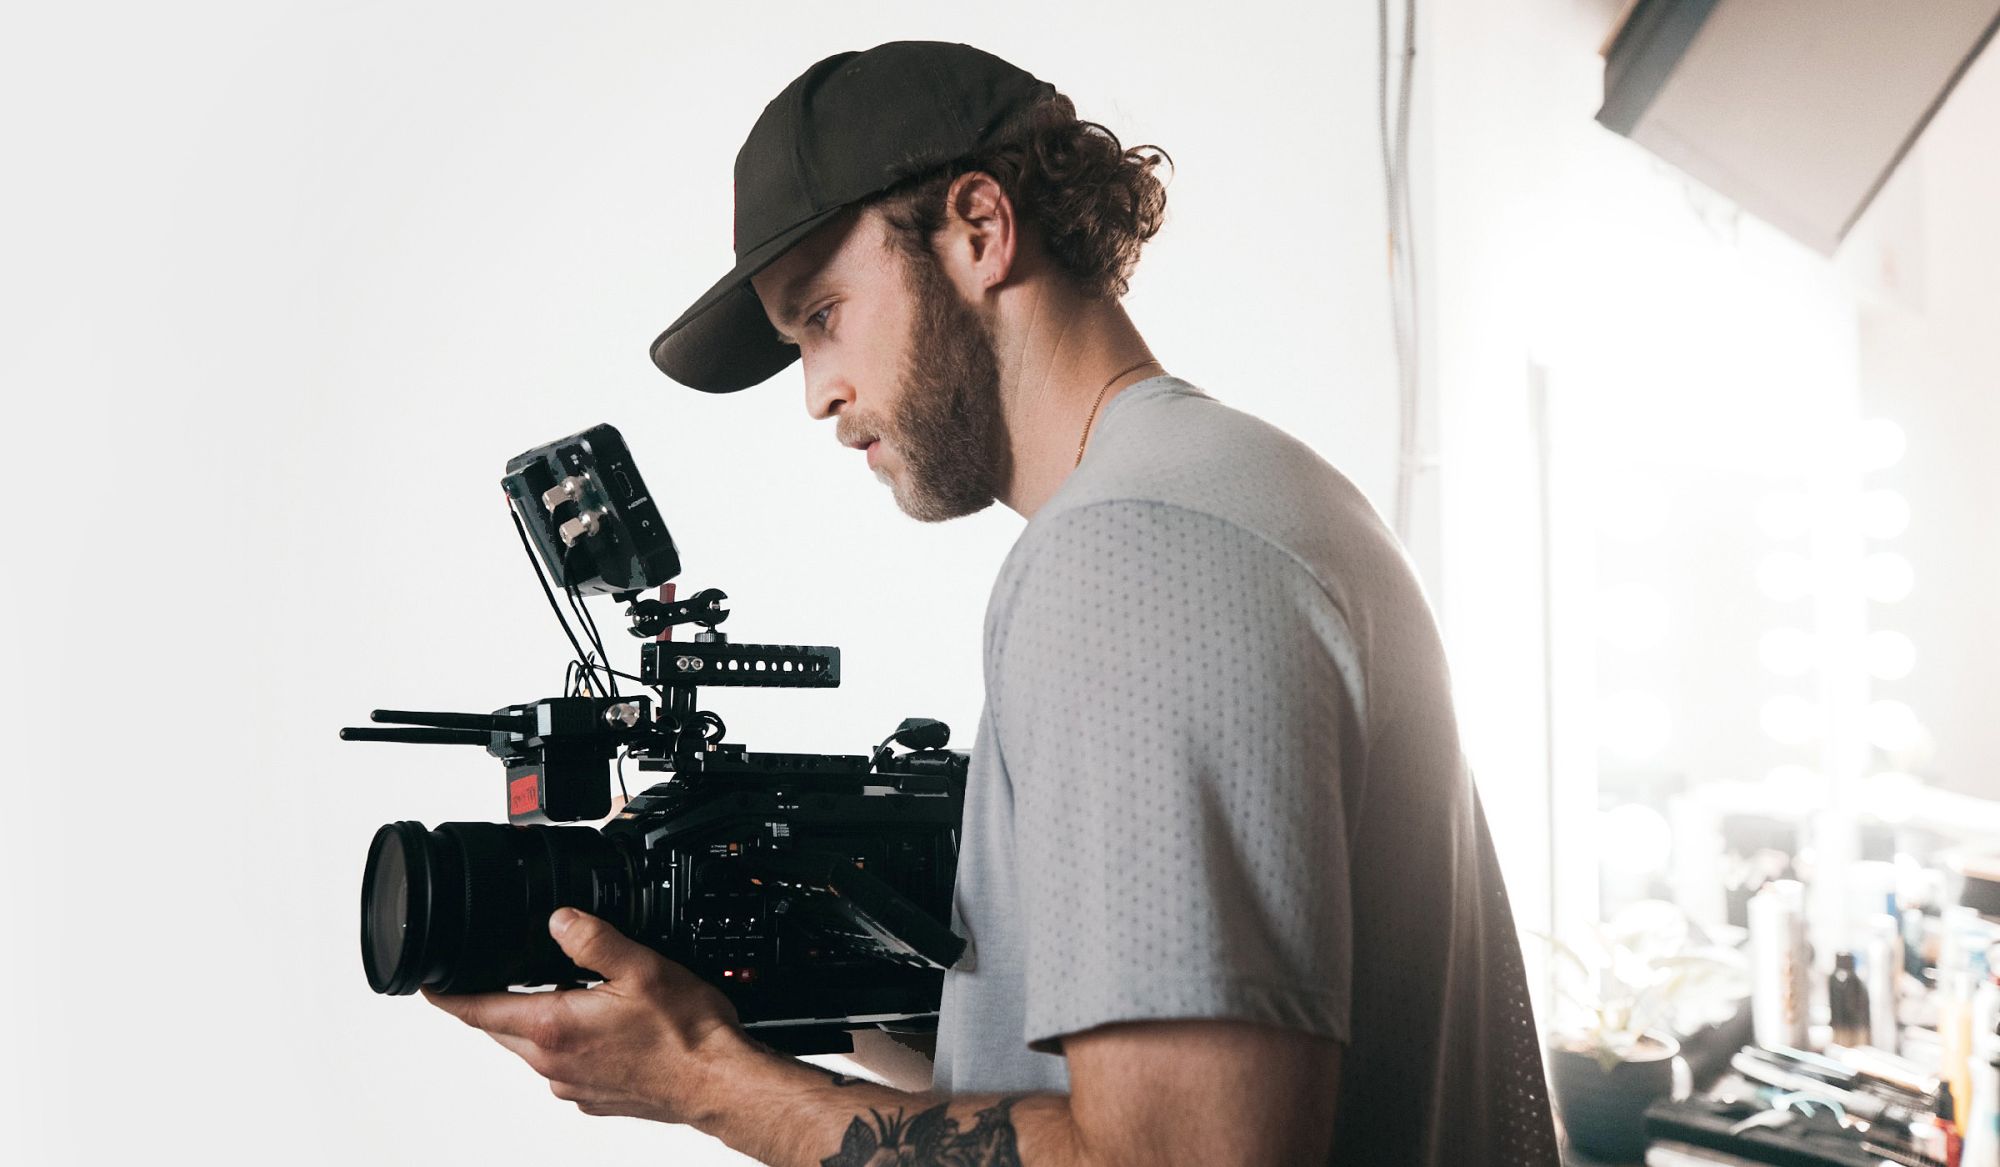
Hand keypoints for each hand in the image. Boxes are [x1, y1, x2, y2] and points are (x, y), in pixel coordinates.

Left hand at [423, 908, 745, 1123]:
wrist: (718, 1083)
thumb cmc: (686, 1034)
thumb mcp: (641, 966)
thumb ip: (593, 938)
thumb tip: (559, 918)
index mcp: (555, 1028)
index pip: (478, 1012)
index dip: (447, 995)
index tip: (427, 983)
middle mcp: (553, 1064)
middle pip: (501, 1031)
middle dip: (494, 1003)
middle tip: (499, 975)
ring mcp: (571, 1085)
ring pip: (532, 1048)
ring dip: (536, 1022)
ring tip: (563, 993)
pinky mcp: (593, 1098)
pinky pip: (562, 1066)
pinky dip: (566, 1044)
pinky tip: (599, 1027)